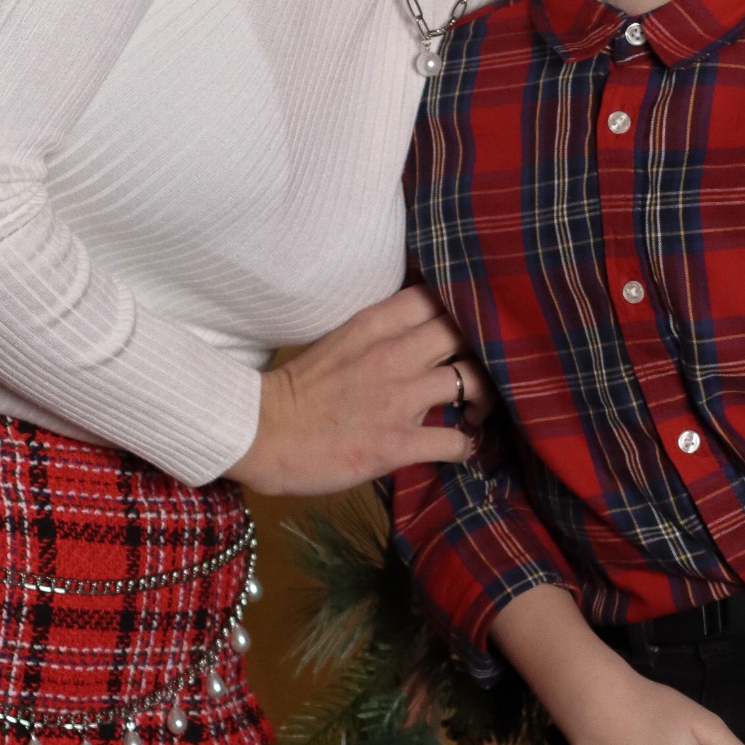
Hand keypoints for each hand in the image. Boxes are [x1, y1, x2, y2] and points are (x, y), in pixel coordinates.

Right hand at [227, 285, 488, 495]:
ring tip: (477, 412)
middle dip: (481, 350)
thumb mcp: (341, 341)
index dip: (460, 309)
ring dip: (485, 398)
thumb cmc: (298, 390)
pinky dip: (467, 446)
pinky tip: (463, 449)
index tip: (466, 327)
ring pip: (471, 381)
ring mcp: (397, 399)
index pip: (436, 296)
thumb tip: (418, 334)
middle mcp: (392, 354)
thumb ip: (381, 333)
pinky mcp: (396, 443)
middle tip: (479, 370)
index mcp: (374, 324)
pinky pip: (455, 441)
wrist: (260, 432)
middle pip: (464, 332)